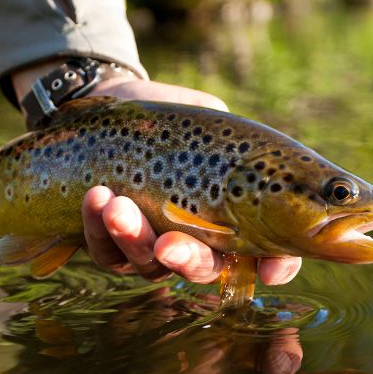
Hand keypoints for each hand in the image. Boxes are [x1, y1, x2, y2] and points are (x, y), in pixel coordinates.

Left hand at [12, 63, 302, 285]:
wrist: (120, 103)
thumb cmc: (177, 118)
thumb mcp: (211, 120)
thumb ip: (232, 139)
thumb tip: (249, 152)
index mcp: (235, 219)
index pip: (267, 257)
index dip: (275, 267)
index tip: (269, 269)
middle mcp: (198, 244)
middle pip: (201, 269)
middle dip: (186, 260)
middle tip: (168, 245)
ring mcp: (153, 250)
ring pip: (148, 265)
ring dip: (133, 239)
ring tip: (116, 206)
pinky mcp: (112, 246)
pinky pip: (106, 252)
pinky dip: (99, 228)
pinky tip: (97, 198)